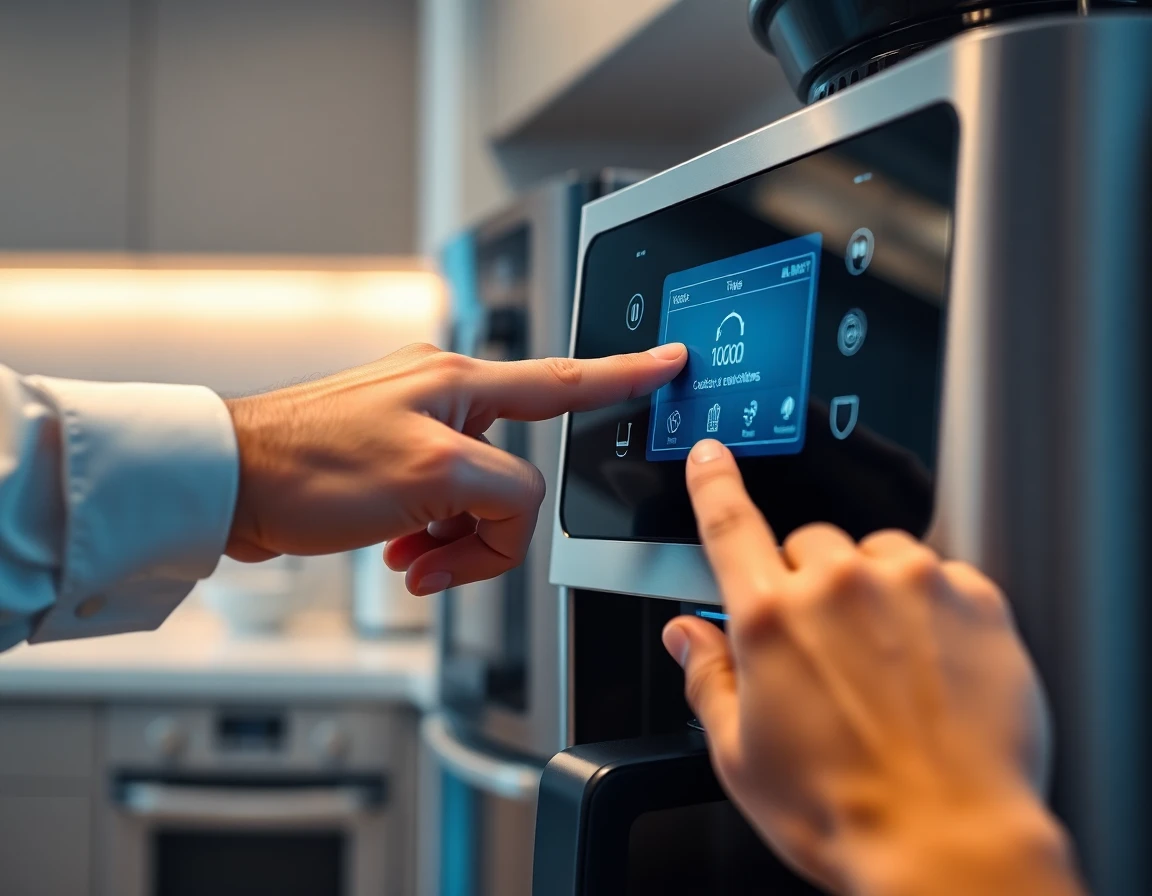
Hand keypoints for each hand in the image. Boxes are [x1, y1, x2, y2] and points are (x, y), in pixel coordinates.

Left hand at [225, 342, 685, 593]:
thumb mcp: (432, 477)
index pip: (566, 380)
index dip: (627, 374)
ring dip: (452, 542)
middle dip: (489, 528)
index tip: (670, 360)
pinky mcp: (394, 460)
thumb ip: (506, 490)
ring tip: (410, 556)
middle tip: (444, 552)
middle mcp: (446, 397)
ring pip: (479, 500)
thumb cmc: (311, 468)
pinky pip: (442, 508)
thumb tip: (515, 510)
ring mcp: (418, 428)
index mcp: (464, 384)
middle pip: (516, 474)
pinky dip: (427, 540)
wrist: (229, 486)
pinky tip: (396, 553)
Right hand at [662, 439, 1082, 895]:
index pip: (729, 523)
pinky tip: (930, 668)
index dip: (714, 482)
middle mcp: (839, 586)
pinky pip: (941, 577)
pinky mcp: (975, 598)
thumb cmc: (843, 810)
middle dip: (810, 584)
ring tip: (885, 664)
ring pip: (878, 555)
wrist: (948, 843)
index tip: (712, 455)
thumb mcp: (740, 755)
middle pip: (811, 545)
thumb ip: (707, 677)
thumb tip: (684, 637)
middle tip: (827, 649)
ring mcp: (912, 585)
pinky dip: (930, 609)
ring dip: (873, 591)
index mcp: (771, 619)